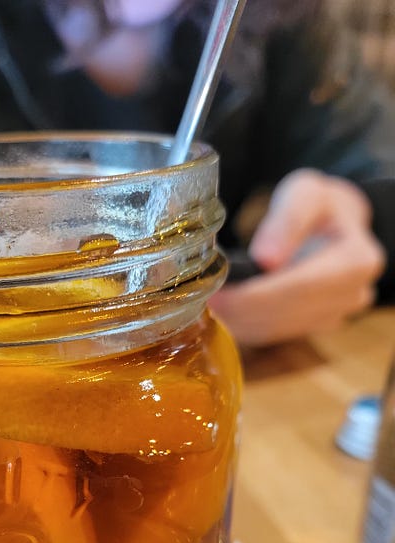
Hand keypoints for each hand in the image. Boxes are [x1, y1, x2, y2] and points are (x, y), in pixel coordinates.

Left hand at [209, 169, 385, 345]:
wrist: (335, 224)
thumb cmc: (320, 205)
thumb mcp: (305, 193)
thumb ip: (287, 220)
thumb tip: (265, 258)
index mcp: (357, 261)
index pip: (299, 288)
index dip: (254, 295)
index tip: (215, 293)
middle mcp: (353, 295)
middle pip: (286, 314)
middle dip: (240, 309)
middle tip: (199, 300)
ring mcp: (336, 317)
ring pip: (277, 330)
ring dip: (238, 320)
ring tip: (206, 302)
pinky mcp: (313, 327)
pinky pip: (273, 334)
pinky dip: (244, 324)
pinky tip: (223, 310)